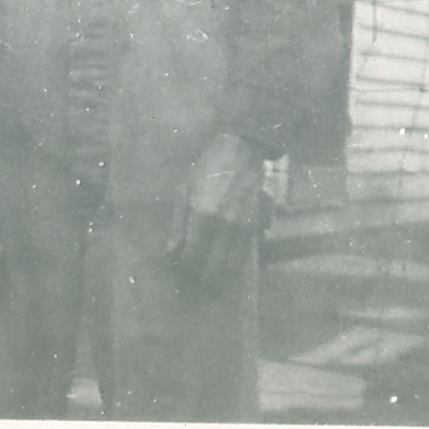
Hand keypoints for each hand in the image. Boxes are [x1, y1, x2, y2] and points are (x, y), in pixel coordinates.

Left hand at [167, 132, 274, 290]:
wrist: (241, 153)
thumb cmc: (207, 169)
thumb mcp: (185, 191)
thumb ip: (178, 225)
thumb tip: (171, 253)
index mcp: (203, 216)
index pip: (193, 256)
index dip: (186, 266)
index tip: (182, 267)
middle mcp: (225, 226)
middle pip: (214, 267)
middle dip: (203, 275)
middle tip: (196, 275)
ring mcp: (243, 228)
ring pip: (232, 266)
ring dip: (221, 272)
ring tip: (211, 270)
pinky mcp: (256, 226)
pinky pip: (245, 255)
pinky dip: (235, 261)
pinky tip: (226, 258)